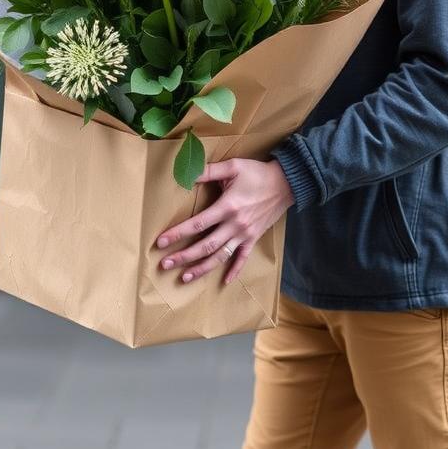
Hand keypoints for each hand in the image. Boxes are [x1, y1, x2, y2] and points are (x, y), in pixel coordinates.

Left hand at [155, 158, 295, 285]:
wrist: (286, 182)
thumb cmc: (257, 173)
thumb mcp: (233, 166)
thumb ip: (209, 171)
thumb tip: (187, 174)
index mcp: (227, 207)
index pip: (197, 224)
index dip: (178, 234)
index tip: (161, 242)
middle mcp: (234, 225)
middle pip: (205, 246)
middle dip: (183, 256)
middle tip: (165, 264)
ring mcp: (245, 234)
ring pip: (220, 256)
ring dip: (201, 268)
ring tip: (184, 277)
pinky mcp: (254, 238)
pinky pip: (243, 258)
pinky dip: (234, 271)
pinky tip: (224, 281)